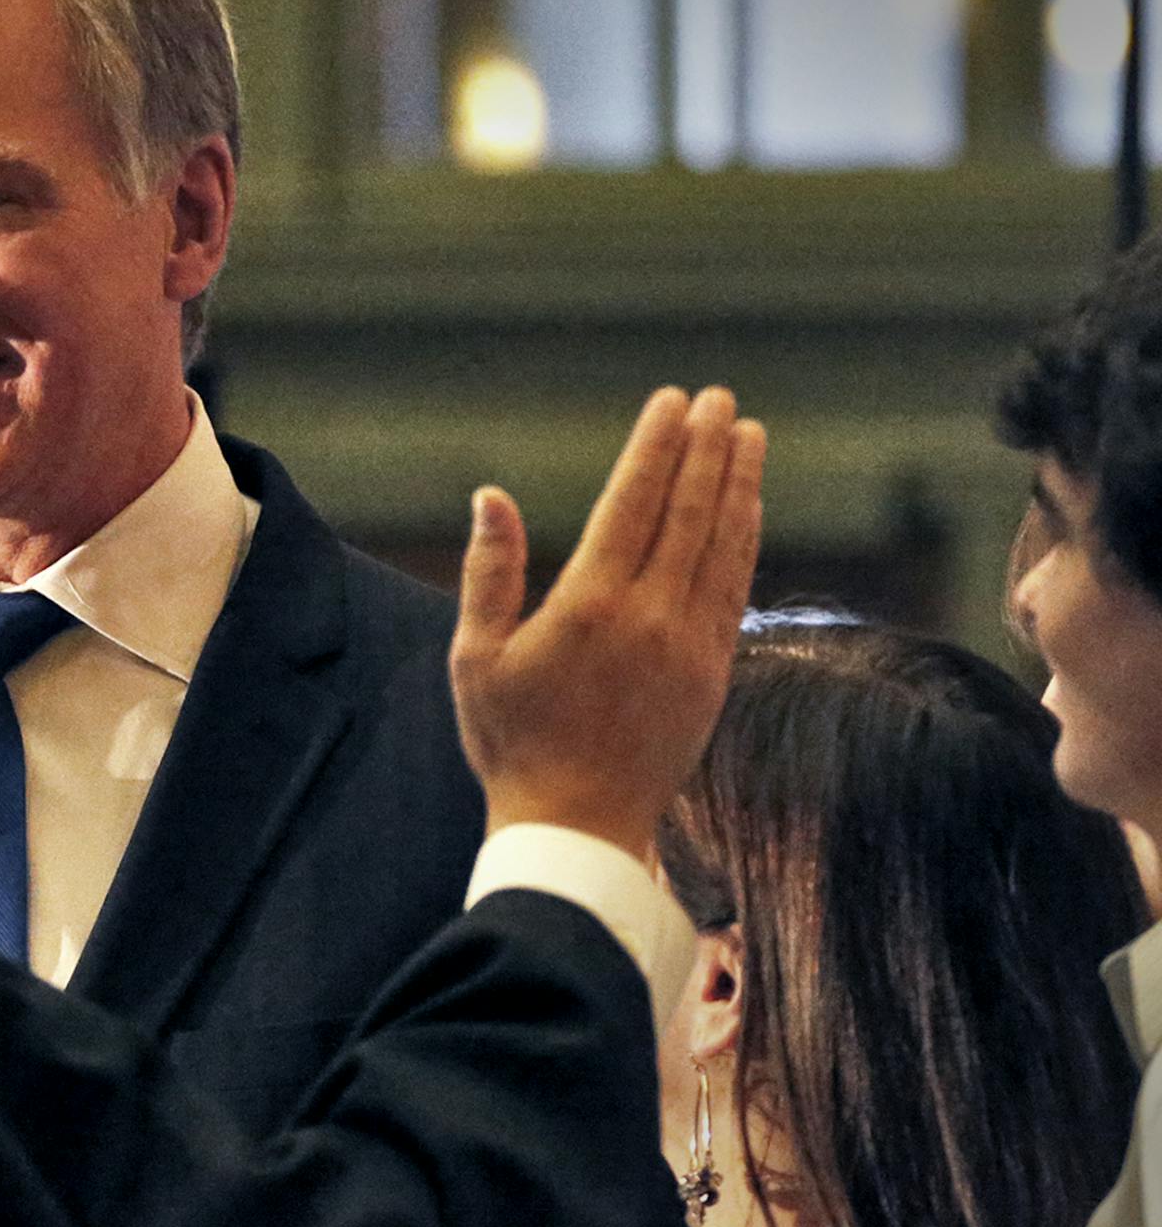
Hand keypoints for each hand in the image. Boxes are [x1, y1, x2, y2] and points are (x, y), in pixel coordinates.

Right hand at [448, 387, 765, 857]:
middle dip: (706, 448)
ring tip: (749, 433)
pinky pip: (735, 589)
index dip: (656, 447)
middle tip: (719, 398)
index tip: (673, 401)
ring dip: (738, 484)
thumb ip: (489, 572)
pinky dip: (744, 540)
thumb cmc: (512, 742)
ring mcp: (689, 646)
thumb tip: (491, 496)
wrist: (576, 828)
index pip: (632, 503)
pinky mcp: (712, 674)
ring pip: (722, 545)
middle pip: (688, 512)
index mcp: (589, 607)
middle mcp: (649, 618)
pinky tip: (747, 509)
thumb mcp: (477, 657)